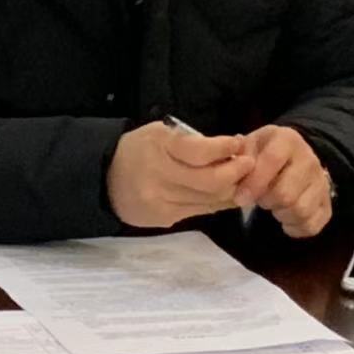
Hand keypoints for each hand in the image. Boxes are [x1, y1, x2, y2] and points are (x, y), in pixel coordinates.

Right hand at [107, 121, 254, 228]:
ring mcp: (161, 201)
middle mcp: (159, 176)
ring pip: (210, 200)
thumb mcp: (159, 134)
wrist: (104, 179)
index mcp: (157, 147)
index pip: (199, 151)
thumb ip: (190, 142)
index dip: (224, 148)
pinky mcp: (164, 219)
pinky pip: (201, 211)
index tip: (238, 143)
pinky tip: (224, 193)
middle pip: (210, 181)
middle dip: (236, 172)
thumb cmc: (137, 149)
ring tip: (241, 178)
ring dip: (232, 189)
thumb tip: (231, 150)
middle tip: (249, 163)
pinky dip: (217, 202)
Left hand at [232, 125, 331, 237]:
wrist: (295, 156)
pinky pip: (312, 225)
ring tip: (273, 206)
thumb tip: (234, 174)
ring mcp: (322, 182)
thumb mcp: (249, 144)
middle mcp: (310, 159)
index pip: (272, 161)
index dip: (254, 182)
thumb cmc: (264, 151)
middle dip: (266, 201)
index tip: (240, 198)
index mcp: (287, 140)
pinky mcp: (328, 203)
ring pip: (300, 211)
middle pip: (286, 194)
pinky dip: (295, 228)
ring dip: (280, 214)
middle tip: (259, 198)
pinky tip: (285, 219)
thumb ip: (239, 158)